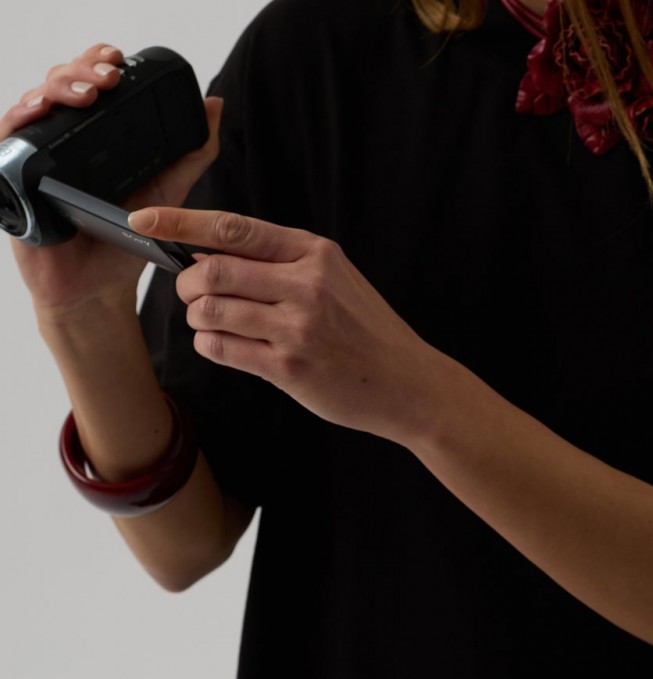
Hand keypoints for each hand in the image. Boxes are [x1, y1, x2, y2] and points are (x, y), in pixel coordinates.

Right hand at [1, 44, 222, 314]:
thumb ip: (193, 151)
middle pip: (61, 85)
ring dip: (57, 89)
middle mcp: (62, 138)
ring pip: (34, 104)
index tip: (121, 61)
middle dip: (83, 71)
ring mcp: (35, 157)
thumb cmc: (129, 237)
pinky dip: (20, 122)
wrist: (102, 285)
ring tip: (88, 94)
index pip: (89, 82)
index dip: (98, 63)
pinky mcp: (13, 180)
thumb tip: (215, 104)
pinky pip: (7, 142)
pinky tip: (40, 114)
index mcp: (95, 134)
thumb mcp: (170, 190)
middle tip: (110, 78)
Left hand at [131, 206, 447, 443]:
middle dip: (187, 281)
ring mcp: (299, 328)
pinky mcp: (290, 368)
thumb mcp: (336, 278)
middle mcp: (307, 285)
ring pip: (213, 310)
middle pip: (214, 269)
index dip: (180, 223)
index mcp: (315, 253)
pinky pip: (224, 349)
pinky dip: (210, 344)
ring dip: (196, 316)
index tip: (144, 220)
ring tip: (208, 321)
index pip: (233, 228)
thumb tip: (209, 253)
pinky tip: (221, 344)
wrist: (406, 382)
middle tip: (191, 292)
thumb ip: (282, 262)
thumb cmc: (367, 330)